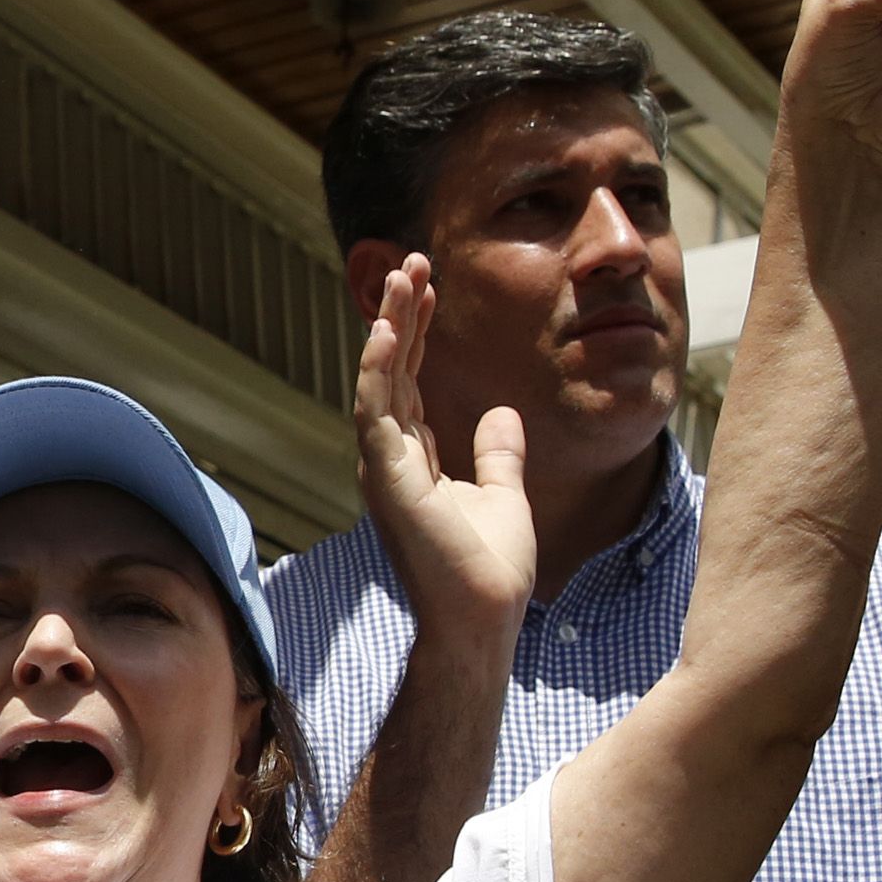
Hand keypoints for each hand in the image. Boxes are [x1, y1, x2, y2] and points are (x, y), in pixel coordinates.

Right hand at [354, 253, 531, 642]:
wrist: (482, 620)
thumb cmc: (489, 572)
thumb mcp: (504, 495)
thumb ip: (497, 453)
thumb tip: (501, 412)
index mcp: (412, 460)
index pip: (409, 381)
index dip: (417, 332)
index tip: (429, 285)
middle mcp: (389, 459)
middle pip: (391, 371)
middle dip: (401, 315)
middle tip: (412, 261)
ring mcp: (383, 468)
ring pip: (379, 380)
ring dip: (389, 326)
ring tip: (404, 276)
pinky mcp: (387, 479)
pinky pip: (377, 411)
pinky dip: (381, 368)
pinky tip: (392, 329)